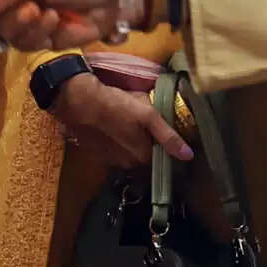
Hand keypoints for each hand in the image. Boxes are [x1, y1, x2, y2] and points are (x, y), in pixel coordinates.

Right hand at [48, 74, 190, 173]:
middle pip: (146, 159)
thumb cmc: (116, 105)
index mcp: (142, 157)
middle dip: (150, 146)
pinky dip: (119, 143)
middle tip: (150, 127)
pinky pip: (116, 152)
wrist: (79, 101)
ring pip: (131, 155)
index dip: (167, 150)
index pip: (162, 160)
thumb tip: (188, 155)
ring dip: (134, 145)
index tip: (169, 138)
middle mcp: (128, 165)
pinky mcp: (98, 153)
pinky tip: (117, 128)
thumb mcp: (148, 115)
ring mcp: (111, 160)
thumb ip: (168, 137)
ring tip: (132, 126)